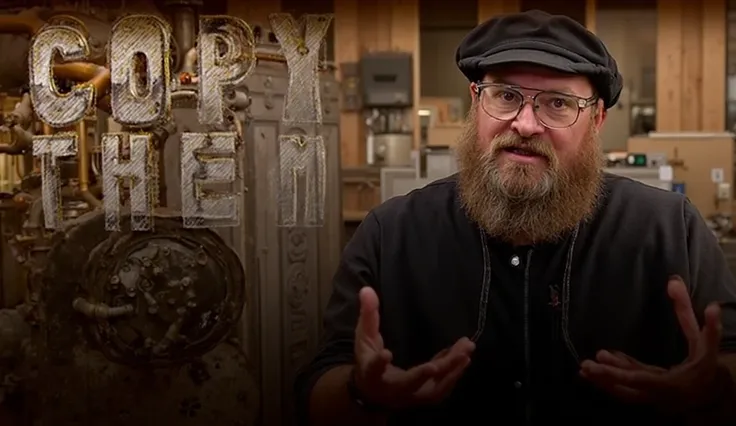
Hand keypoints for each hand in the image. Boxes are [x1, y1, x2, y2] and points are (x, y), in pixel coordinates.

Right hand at [353, 286, 474, 409]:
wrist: (374, 393)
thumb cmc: (368, 359)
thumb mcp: (364, 337)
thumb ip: (368, 314)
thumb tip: (367, 289)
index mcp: (372, 374)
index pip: (373, 369)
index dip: (379, 363)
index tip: (386, 354)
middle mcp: (392, 389)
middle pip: (410, 383)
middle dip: (429, 371)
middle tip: (452, 355)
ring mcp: (410, 396)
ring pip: (432, 389)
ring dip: (451, 370)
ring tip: (467, 349)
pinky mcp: (423, 398)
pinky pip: (441, 387)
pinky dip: (453, 372)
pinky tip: (463, 355)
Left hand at [580, 276, 723, 411]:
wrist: (715, 393)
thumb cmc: (708, 365)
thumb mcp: (706, 344)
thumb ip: (705, 322)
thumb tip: (685, 290)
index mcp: (673, 383)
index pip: (640, 378)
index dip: (618, 369)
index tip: (600, 357)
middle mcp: (660, 394)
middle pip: (627, 389)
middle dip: (605, 377)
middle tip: (584, 366)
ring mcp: (653, 397)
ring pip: (625, 392)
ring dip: (604, 381)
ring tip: (584, 368)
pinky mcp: (649, 394)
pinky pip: (629, 387)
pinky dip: (616, 375)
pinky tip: (604, 360)